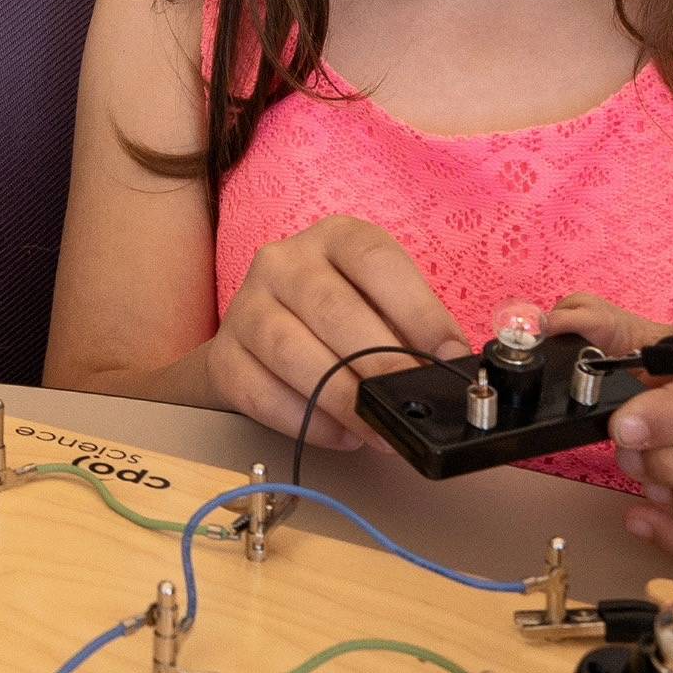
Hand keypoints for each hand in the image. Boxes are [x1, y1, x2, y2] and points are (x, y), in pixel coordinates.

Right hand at [208, 214, 468, 449]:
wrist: (259, 337)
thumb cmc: (336, 321)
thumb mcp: (378, 304)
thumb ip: (409, 330)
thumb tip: (448, 369)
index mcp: (333, 238)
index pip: (375, 260)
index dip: (417, 308)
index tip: (449, 354)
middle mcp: (283, 262)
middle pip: (330, 308)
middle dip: (379, 364)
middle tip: (410, 404)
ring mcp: (246, 306)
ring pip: (290, 350)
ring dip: (341, 398)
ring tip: (378, 430)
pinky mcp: (223, 356)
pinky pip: (259, 390)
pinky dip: (304, 419)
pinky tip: (339, 434)